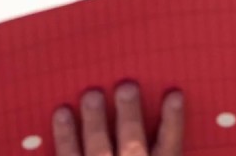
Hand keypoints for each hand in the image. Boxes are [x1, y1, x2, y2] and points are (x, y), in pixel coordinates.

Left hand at [53, 83, 184, 155]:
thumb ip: (155, 148)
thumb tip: (167, 126)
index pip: (169, 145)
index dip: (173, 120)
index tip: (174, 93)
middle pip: (132, 144)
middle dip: (129, 115)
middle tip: (126, 87)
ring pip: (98, 149)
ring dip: (94, 121)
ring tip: (92, 94)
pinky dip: (64, 136)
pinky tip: (61, 113)